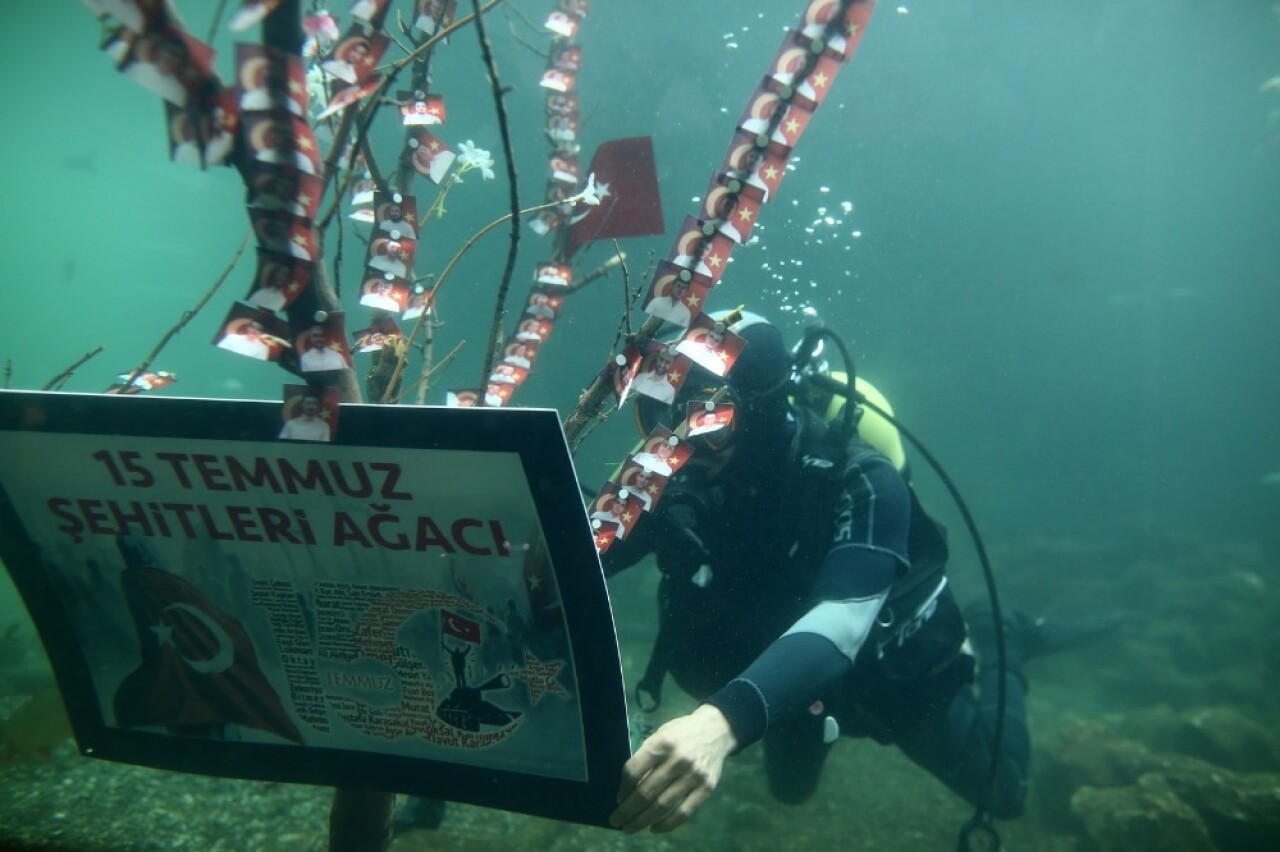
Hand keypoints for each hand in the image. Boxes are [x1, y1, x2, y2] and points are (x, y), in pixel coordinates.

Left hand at [609, 704, 737, 833]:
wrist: (716, 730)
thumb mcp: (660, 736)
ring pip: (663, 805)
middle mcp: (678, 760)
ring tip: (630, 828)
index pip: (635, 771)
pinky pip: (685, 812)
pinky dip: (668, 824)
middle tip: (616, 821)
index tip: (618, 800)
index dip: (623, 788)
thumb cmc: (681, 733)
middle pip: (646, 792)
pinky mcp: (707, 788)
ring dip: (643, 820)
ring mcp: (694, 775)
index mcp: (662, 743)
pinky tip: (654, 828)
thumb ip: (646, 759)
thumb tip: (629, 789)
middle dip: (628, 810)